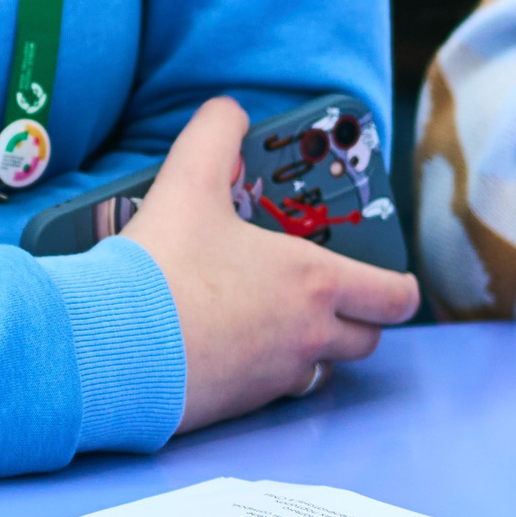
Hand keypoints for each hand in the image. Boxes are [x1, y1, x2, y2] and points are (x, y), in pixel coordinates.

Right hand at [124, 97, 418, 433]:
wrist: (114, 346)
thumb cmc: (163, 266)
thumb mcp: (186, 181)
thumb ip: (214, 134)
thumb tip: (229, 110)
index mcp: (314, 282)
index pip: (394, 298)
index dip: (401, 287)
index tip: (392, 279)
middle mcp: (308, 335)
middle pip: (367, 338)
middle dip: (359, 316)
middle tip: (332, 293)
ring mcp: (278, 377)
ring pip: (323, 368)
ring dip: (315, 347)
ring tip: (279, 318)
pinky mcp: (243, 406)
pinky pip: (277, 391)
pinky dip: (268, 372)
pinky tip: (232, 345)